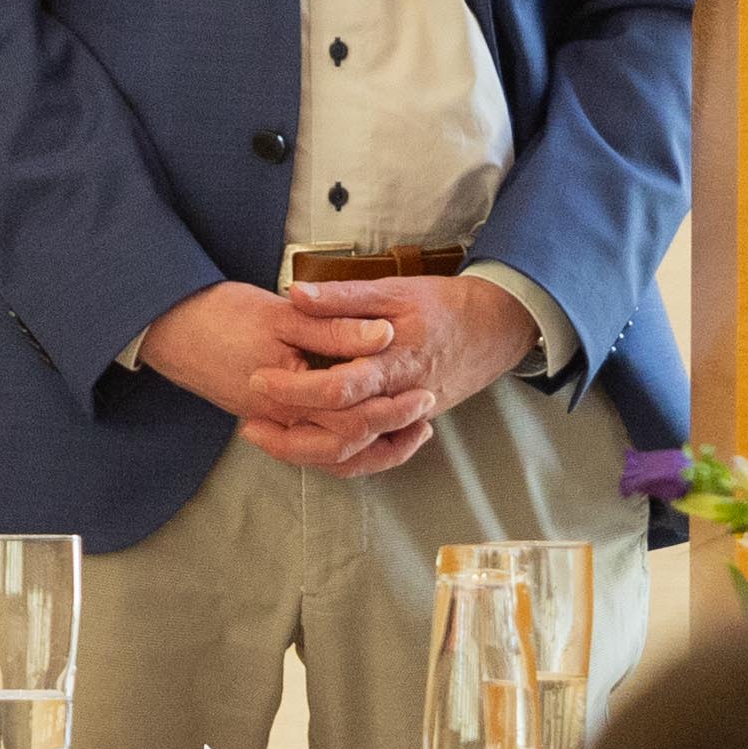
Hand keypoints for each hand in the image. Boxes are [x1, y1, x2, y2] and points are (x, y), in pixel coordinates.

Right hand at [138, 283, 430, 477]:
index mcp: (288, 394)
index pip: (352, 415)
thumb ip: (334, 327)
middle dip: (390, 430)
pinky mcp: (269, 417)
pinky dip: (346, 443)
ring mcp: (273, 422)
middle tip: (426, 407)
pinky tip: (367, 425)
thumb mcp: (282, 315)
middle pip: (347, 442)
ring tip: (409, 426)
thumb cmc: (220, 315)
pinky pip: (313, 446)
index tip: (424, 389)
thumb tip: (382, 335)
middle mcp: (281, 419)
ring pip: (331, 453)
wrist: (167, 326)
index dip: (392, 406)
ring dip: (372, 444)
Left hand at [272, 274, 538, 477]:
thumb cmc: (445, 304)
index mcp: (394, 362)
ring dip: (308, 454)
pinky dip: (339, 458)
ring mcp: (405, 418)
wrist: (497, 328)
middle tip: (250, 426)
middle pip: (342, 436)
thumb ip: (343, 296)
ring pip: (355, 455)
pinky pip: (371, 455)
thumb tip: (295, 294)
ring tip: (269, 440)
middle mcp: (399, 399)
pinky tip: (309, 448)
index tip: (259, 380)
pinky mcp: (408, 425)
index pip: (340, 389)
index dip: (296, 388)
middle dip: (291, 438)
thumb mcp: (394, 289)